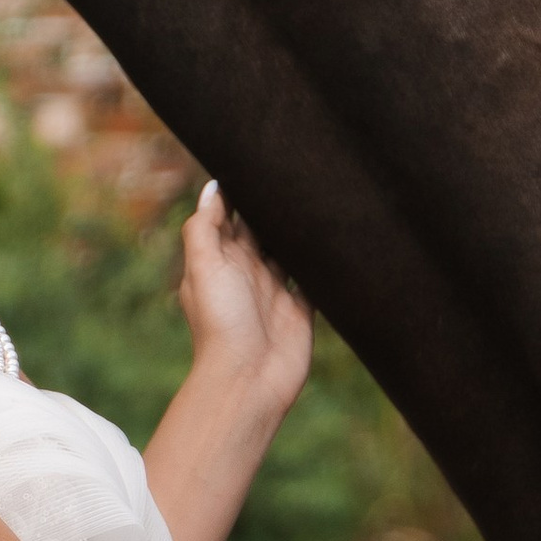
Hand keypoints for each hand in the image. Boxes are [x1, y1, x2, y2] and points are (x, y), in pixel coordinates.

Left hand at [177, 182, 312, 415]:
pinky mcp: (302, 309)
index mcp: (219, 260)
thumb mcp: (203, 268)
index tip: (257, 161)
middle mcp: (247, 272)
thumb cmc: (220, 324)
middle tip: (296, 170)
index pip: (229, 217)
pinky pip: (314, 279)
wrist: (248, 379)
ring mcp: (275, 291)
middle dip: (272, 206)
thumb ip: (204, 228)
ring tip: (320, 196)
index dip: (239, 193)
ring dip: (299, 231)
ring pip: (289, 251)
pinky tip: (337, 240)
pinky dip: (322, 263)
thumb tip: (212, 187)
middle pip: (261, 230)